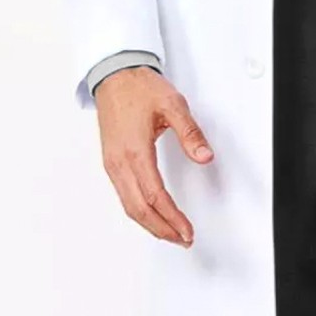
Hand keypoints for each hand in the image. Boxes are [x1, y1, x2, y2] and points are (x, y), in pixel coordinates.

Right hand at [94, 66, 213, 246]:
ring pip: (128, 206)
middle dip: (162, 229)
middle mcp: (119, 162)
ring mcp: (112, 164)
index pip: (155, 196)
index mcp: (135, 150)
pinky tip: (151, 214)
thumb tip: (204, 156)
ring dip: (149, 224)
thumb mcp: (173, 105)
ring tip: (170, 233)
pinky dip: (138, 211)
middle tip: (182, 239)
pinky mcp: (110, 162)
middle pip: (139, 209)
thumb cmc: (139, 88)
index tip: (187, 230)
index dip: (172, 218)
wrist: (114, 76)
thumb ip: (190, 133)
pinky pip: (123, 195)